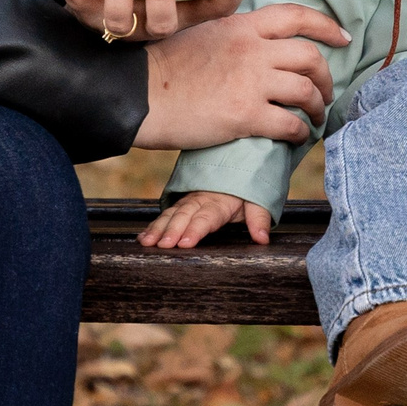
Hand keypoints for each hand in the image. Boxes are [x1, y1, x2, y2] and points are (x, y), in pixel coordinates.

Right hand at [131, 4, 350, 150]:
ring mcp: (250, 82)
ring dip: (317, 107)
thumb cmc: (167, 67)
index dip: (326, 25)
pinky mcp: (244, 115)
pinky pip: (289, 124)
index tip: (342, 37)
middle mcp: (252, 49)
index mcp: (241, 26)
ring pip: (306, 91)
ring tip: (314, 118)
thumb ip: (236, 34)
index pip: (296, 16)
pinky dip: (299, 133)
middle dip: (326, 76)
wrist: (141, 94)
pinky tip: (295, 138)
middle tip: (326, 91)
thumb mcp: (204, 33)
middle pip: (310, 56)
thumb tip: (261, 42)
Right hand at [141, 190, 271, 248]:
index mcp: (219, 202)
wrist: (239, 161)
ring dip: (158, 228)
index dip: (195, 229)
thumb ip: (259, 218)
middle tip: (161, 245)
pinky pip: (166, 213)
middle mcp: (201, 200)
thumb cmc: (247, 186)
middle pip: (184, 215)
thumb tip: (263, 238)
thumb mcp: (258, 200)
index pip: (206, 217)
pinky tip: (143, 237)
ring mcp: (188, 200)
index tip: (185, 242)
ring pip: (171, 214)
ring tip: (147, 242)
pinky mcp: (182, 203)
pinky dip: (154, 225)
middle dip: (171, 230)